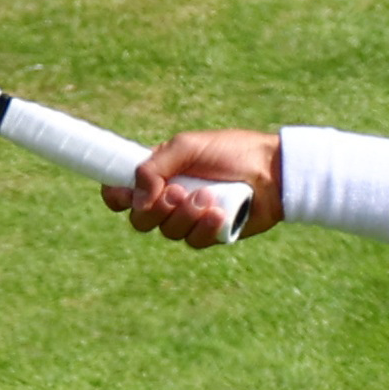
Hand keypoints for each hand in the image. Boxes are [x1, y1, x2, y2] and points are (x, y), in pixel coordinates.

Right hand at [108, 127, 281, 245]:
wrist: (272, 171)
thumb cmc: (231, 152)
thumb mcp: (187, 147)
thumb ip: (154, 167)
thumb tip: (137, 199)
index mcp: (158, 174)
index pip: (122, 193)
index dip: (116, 198)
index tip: (125, 196)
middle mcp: (170, 198)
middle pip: (140, 219)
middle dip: (157, 209)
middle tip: (179, 192)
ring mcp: (190, 219)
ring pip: (168, 232)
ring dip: (186, 215)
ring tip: (209, 196)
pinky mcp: (210, 234)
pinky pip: (193, 242)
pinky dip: (204, 228)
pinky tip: (219, 213)